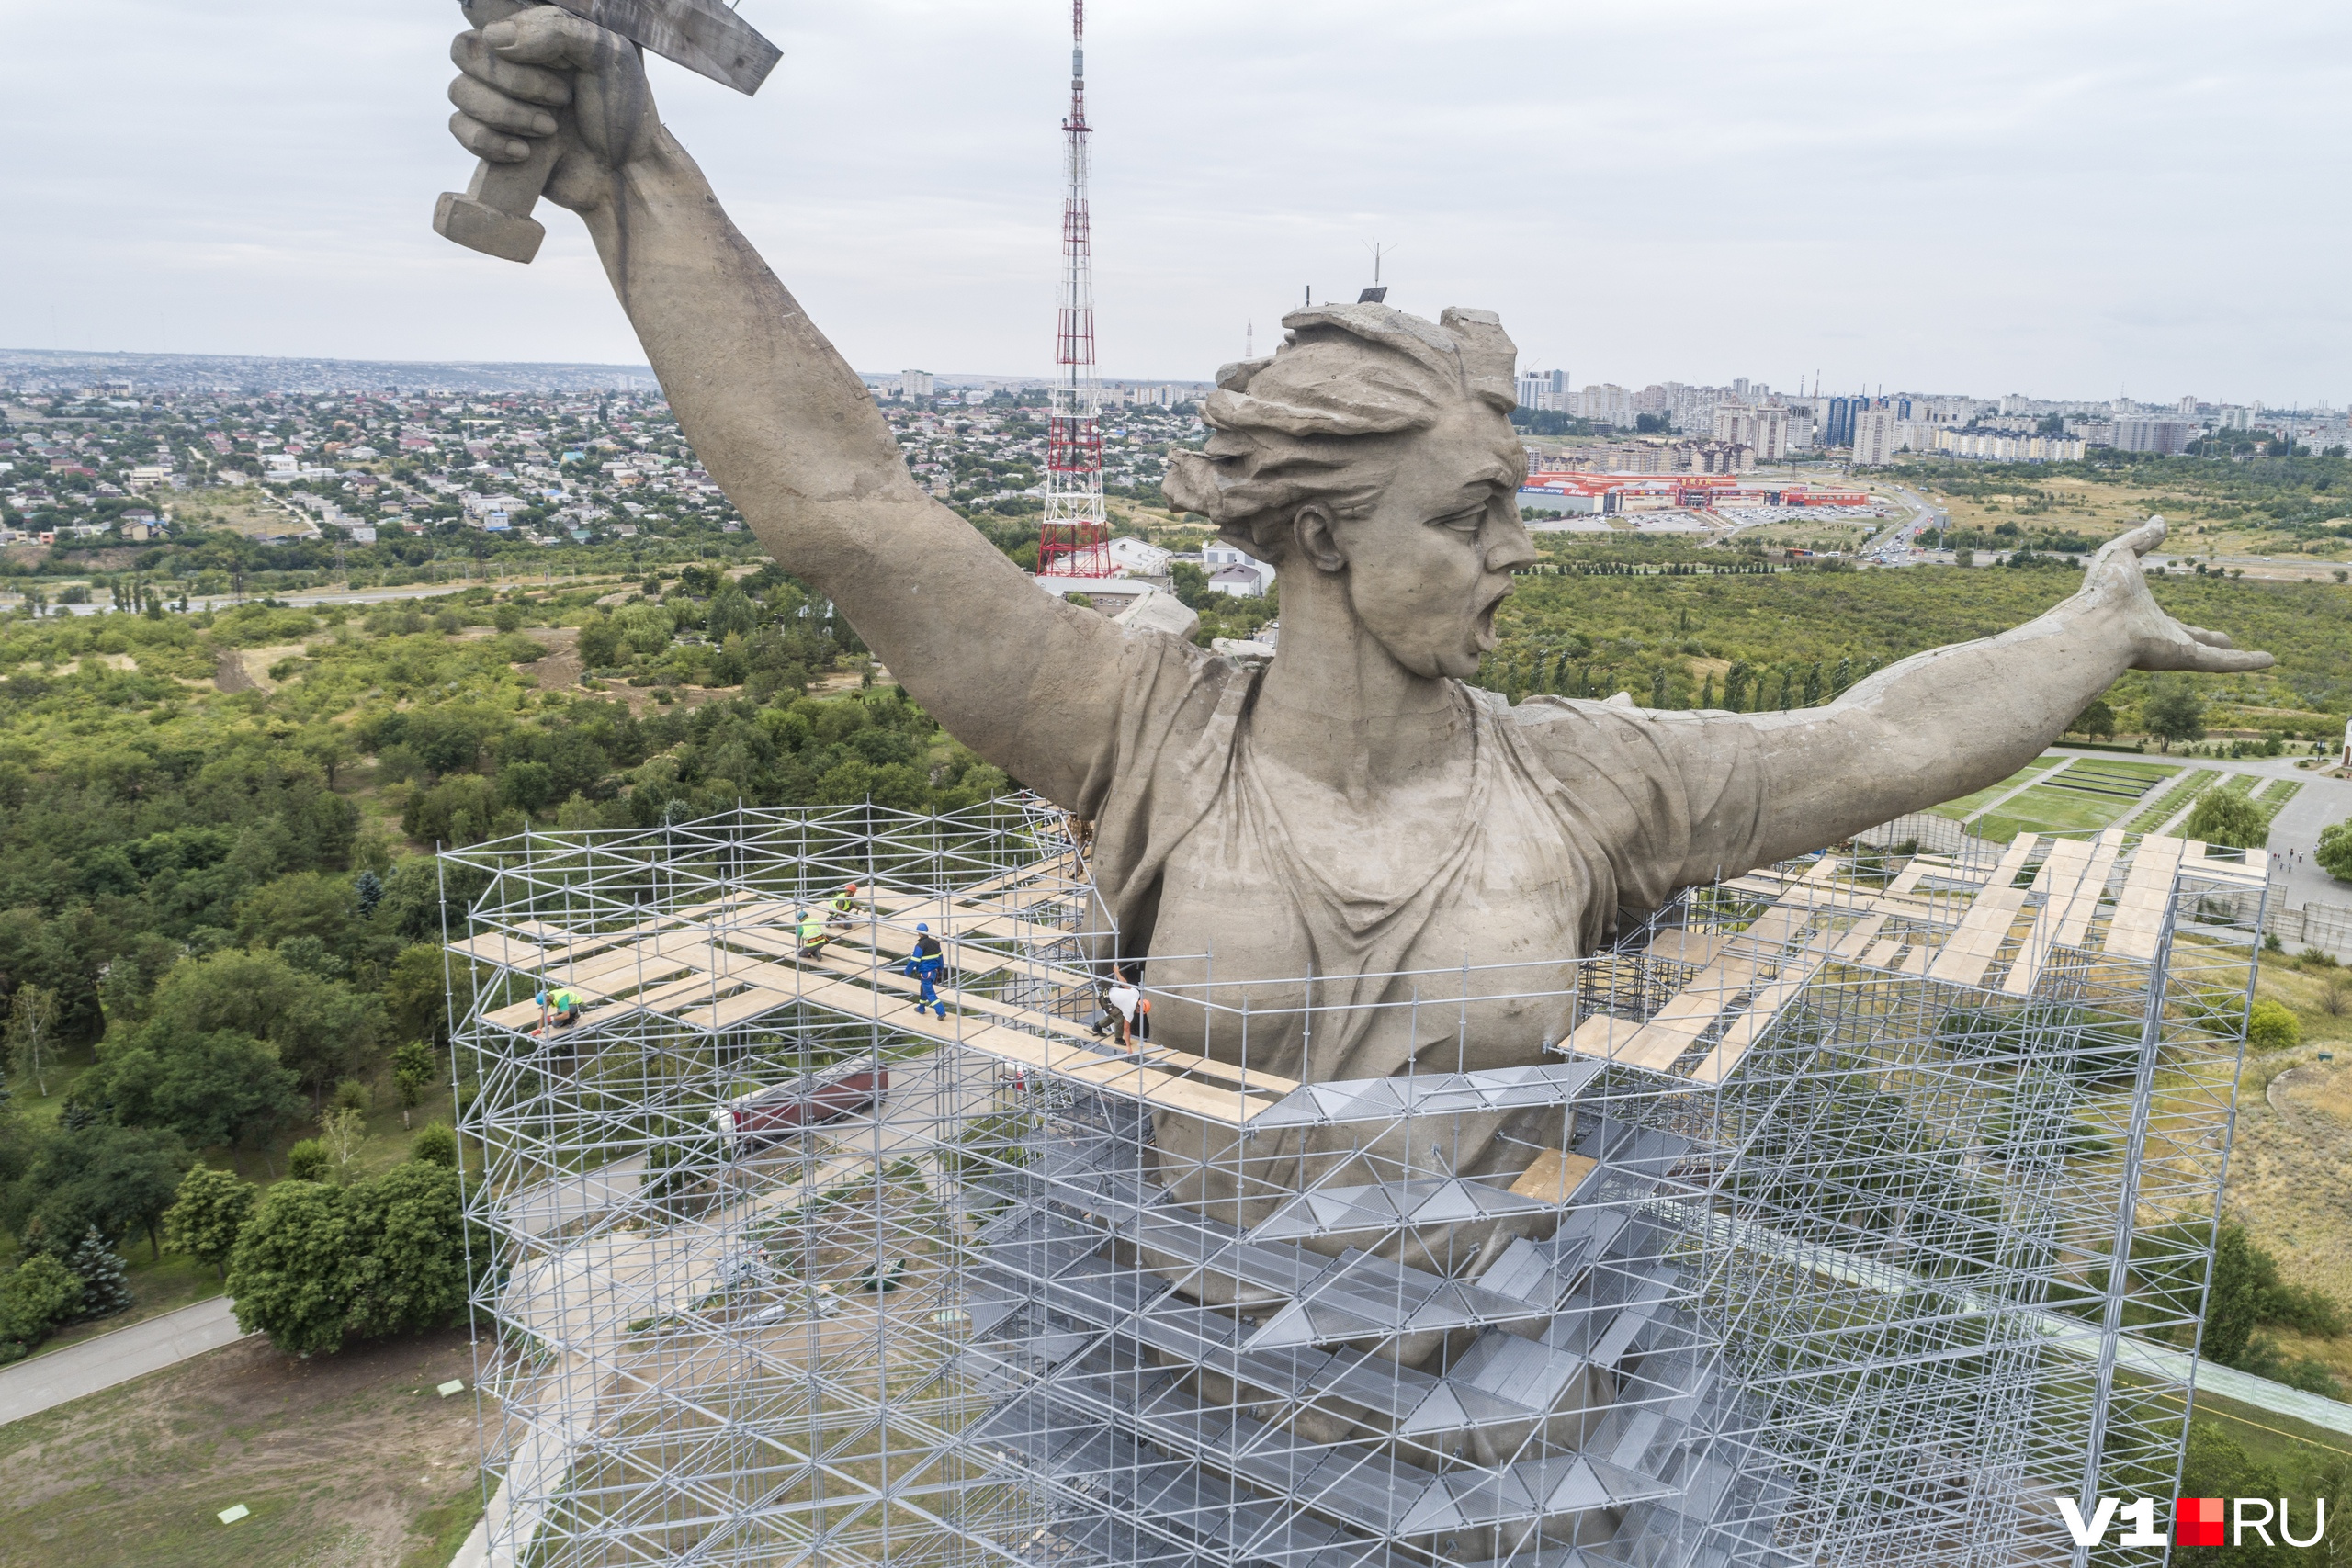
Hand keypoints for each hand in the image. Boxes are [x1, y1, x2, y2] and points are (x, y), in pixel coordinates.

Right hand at [447, 5, 662, 214]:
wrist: (628, 174)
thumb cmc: (626, 113)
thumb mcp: (609, 55)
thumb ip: (556, 30)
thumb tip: (495, 37)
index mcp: (533, 36)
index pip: (488, 22)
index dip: (516, 47)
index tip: (563, 67)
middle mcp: (510, 64)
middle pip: (464, 51)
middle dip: (513, 81)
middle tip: (562, 99)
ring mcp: (499, 101)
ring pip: (459, 90)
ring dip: (507, 113)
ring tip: (551, 129)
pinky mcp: (493, 139)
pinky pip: (458, 128)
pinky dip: (488, 141)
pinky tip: (525, 153)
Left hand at [2075, 517, 2272, 673]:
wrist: (2095, 620)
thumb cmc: (2101, 590)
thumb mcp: (2121, 553)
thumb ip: (2142, 538)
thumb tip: (2160, 519)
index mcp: (2142, 617)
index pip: (2168, 622)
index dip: (2179, 624)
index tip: (2189, 624)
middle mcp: (2158, 638)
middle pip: (2189, 641)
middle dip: (2205, 641)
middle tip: (2224, 641)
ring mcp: (2173, 650)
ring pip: (2211, 656)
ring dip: (2236, 659)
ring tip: (2262, 660)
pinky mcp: (2184, 658)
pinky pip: (2221, 663)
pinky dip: (2246, 663)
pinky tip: (2269, 661)